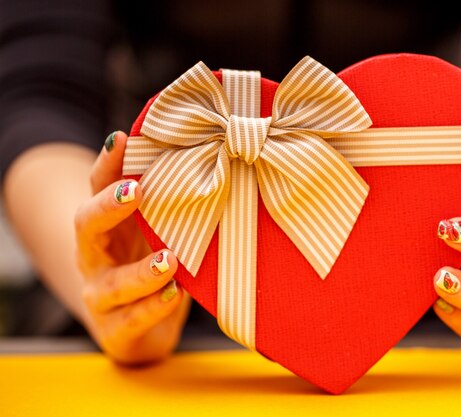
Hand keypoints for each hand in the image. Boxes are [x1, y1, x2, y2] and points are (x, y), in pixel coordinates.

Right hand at [75, 131, 189, 363]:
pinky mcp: (115, 330)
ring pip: (111, 283)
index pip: (98, 187)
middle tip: (135, 190)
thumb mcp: (161, 232)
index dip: (107, 164)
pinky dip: (153, 307)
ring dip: (141, 272)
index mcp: (106, 226)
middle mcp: (94, 256)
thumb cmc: (152, 266)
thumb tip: (211, 159)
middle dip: (107, 207)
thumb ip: (174, 205)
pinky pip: (130, 320)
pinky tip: (174, 294)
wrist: (140, 328)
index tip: (122, 139)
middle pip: (86, 226)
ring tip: (169, 261)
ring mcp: (101, 295)